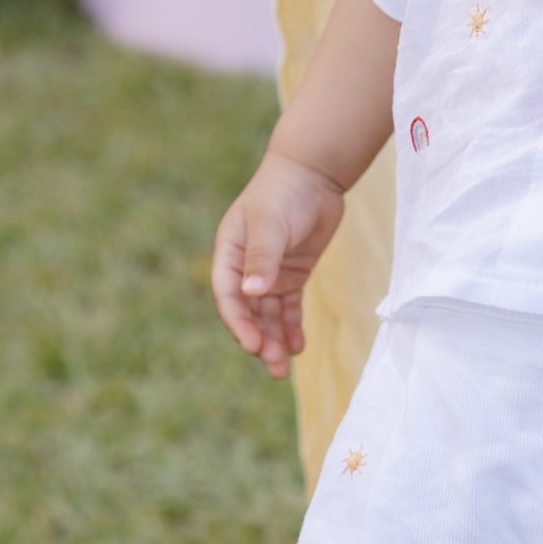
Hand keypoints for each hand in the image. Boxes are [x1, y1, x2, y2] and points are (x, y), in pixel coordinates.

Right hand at [211, 153, 347, 378]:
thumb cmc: (284, 193)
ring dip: (274, 340)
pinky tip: (298, 347)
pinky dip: (292, 327)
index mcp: (229, 254)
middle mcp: (245, 268)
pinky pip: (288, 308)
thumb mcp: (270, 224)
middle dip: (258, 341)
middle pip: (247, 313)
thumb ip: (262, 258)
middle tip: (274, 368)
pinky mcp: (292, 274)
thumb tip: (251, 293)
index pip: (229, 297)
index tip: (254, 345)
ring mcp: (269, 273)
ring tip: (283, 369)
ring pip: (267, 315)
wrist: (313, 175)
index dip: (239, 324)